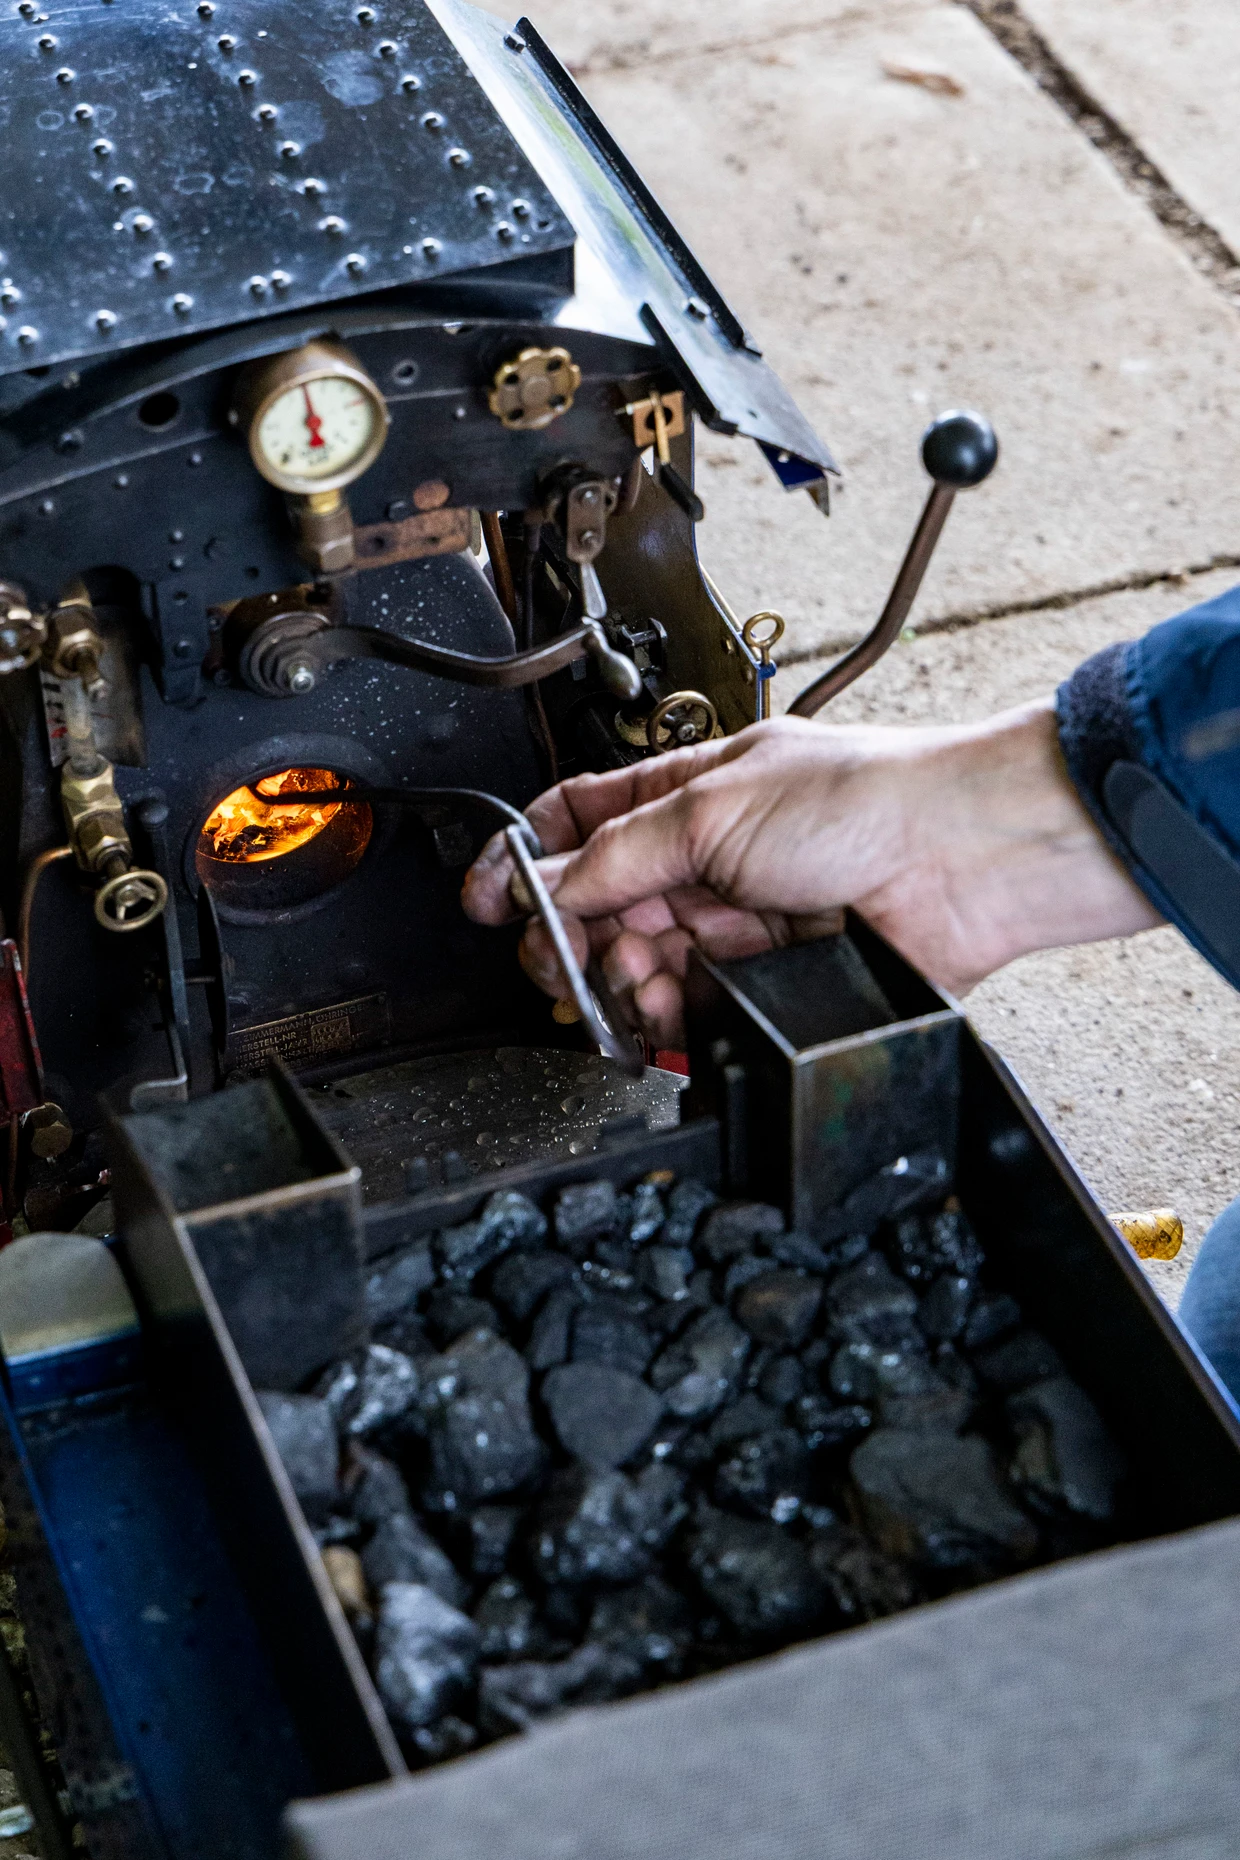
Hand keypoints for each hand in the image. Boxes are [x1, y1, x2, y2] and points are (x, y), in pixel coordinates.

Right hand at [462, 703, 1160, 1049]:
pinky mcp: (766, 982)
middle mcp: (707, 859)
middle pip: (599, 907)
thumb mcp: (715, 807)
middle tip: (556, 957)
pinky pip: (690, 1013)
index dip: (524, 860)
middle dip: (566, 937)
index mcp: (687, 795)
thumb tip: (549, 886)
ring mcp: (736, 923)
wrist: (963, 862)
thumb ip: (622, 853)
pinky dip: (665, 1019)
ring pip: (639, 968)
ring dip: (618, 981)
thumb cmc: (867, 801)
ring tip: (630, 980)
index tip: (487, 901)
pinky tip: (662, 1013)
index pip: (579, 824)